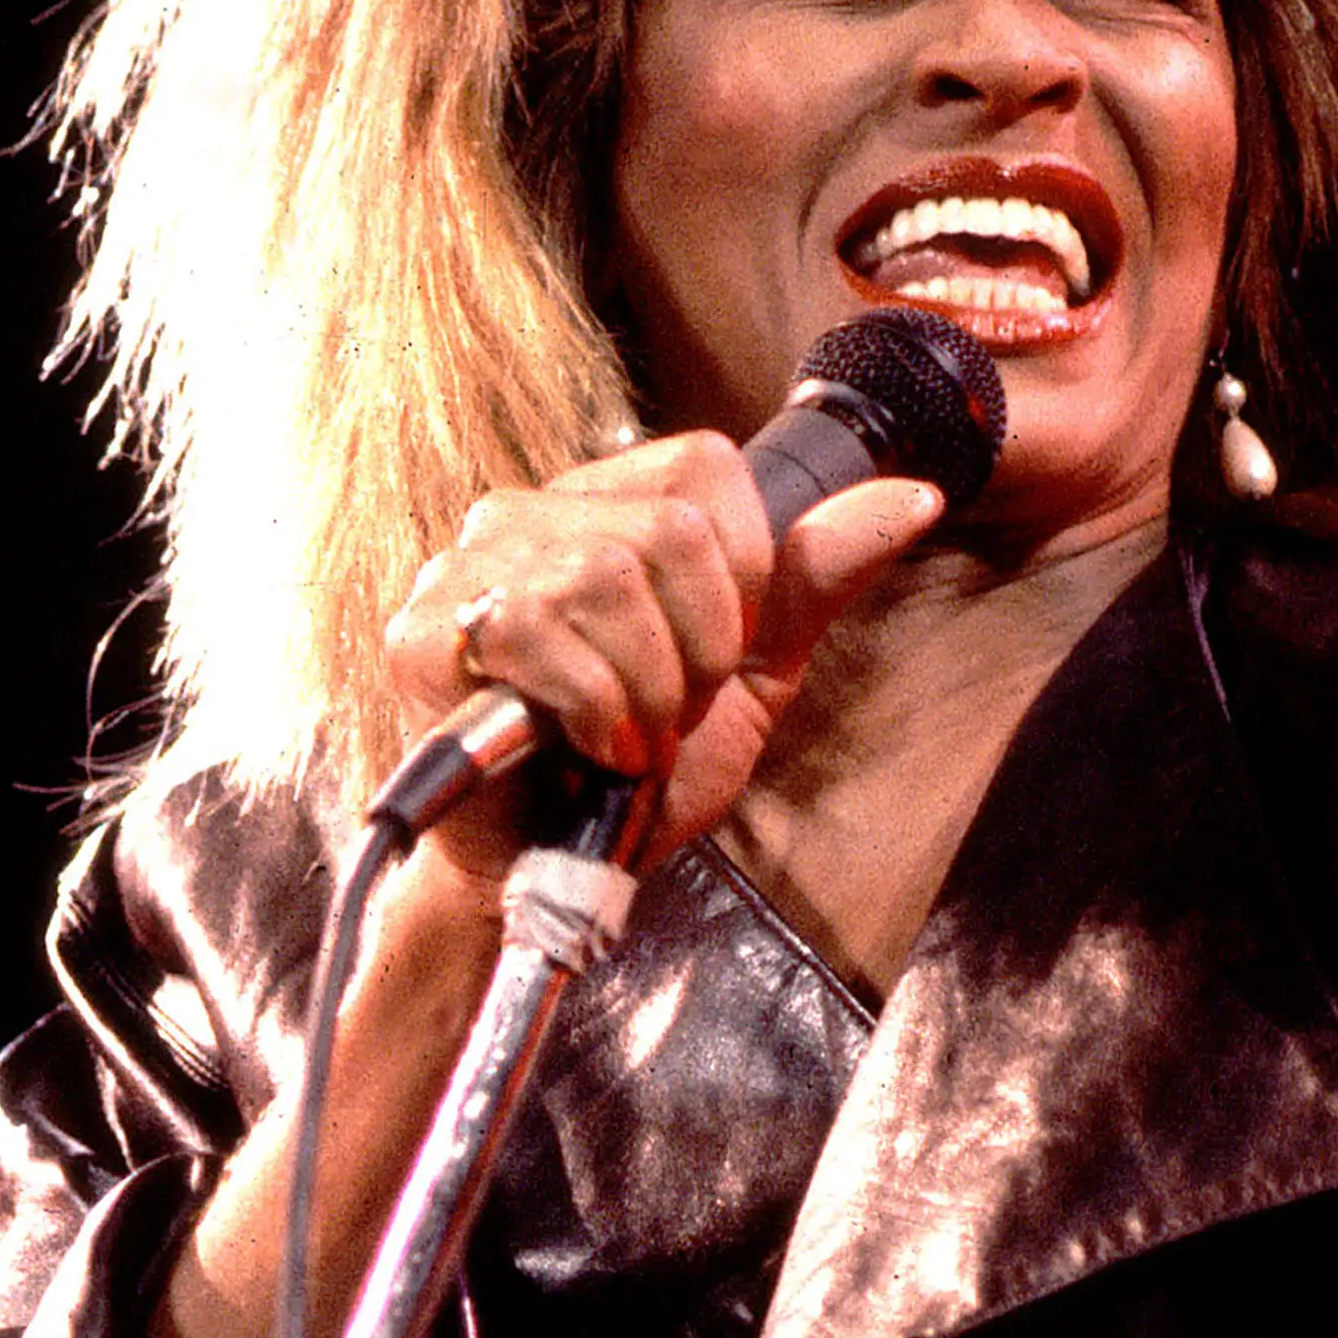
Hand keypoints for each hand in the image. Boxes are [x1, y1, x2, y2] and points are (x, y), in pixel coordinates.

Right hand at [381, 429, 946, 873]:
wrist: (552, 875)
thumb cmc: (638, 772)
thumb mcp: (749, 672)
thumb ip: (813, 578)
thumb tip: (913, 498)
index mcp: (600, 506)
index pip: (703, 463)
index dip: (741, 570)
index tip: (720, 653)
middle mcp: (523, 516)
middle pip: (665, 526)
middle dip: (698, 648)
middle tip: (668, 712)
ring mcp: (465, 569)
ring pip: (605, 576)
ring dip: (646, 687)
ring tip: (629, 737)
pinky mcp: (424, 634)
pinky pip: (539, 632)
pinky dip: (593, 710)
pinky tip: (587, 749)